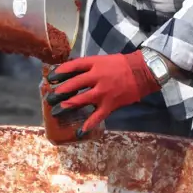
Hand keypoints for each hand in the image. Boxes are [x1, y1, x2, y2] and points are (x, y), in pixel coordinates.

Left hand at [46, 51, 161, 136]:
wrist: (143, 72)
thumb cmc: (122, 64)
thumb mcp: (103, 59)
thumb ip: (89, 66)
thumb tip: (72, 72)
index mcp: (95, 63)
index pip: (73, 66)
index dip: (60, 72)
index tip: (50, 77)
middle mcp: (97, 77)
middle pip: (73, 84)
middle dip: (59, 92)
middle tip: (50, 97)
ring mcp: (103, 92)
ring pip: (80, 100)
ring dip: (67, 106)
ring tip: (56, 111)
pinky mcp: (110, 104)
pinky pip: (96, 116)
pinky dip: (87, 125)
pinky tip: (79, 132)